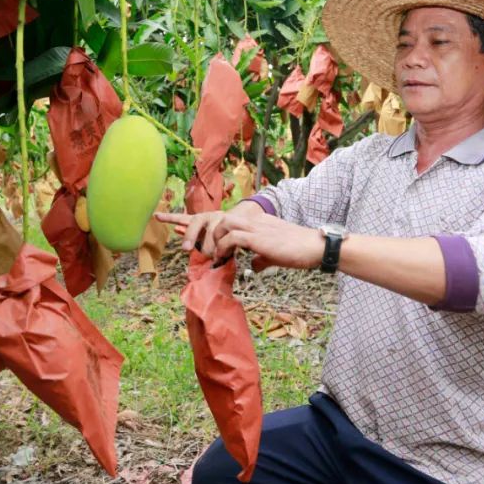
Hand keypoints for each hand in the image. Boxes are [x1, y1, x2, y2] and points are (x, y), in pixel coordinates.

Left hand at [155, 209, 324, 270]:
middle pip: (213, 218)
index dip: (193, 221)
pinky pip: (232, 238)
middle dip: (192, 228)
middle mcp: (249, 219)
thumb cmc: (296, 252)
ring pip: (220, 225)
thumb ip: (260, 257)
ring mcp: (253, 226)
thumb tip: (254, 266)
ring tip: (208, 256)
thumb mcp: (273, 255)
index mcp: (251, 222)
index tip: (170, 221)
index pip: (218, 217)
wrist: (313, 247)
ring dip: (209, 242)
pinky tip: (224, 258)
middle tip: (180, 240)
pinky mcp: (257, 237)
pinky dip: (223, 248)